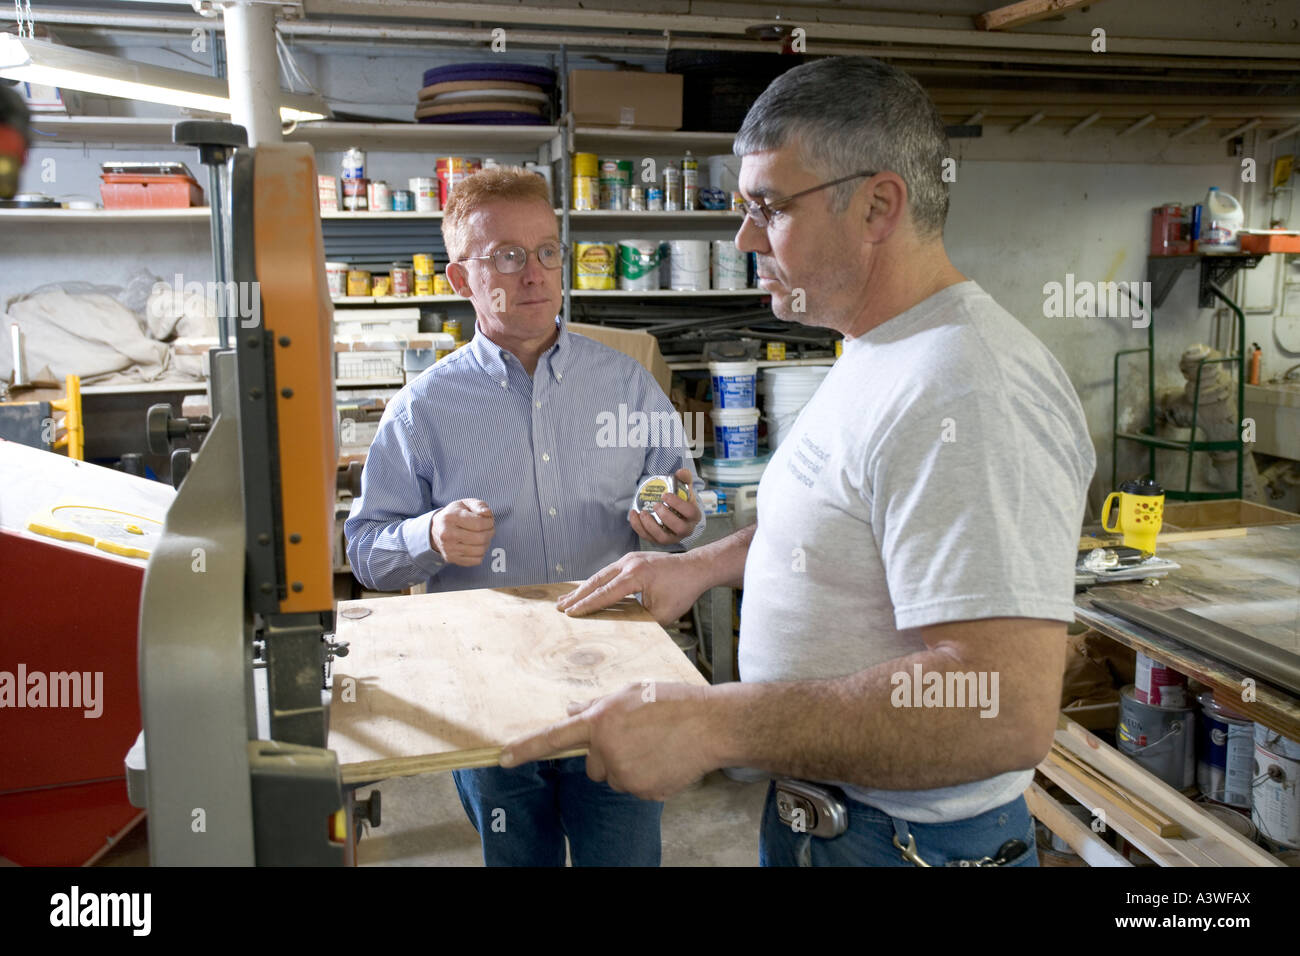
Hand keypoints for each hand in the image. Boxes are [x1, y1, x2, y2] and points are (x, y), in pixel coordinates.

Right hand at [429, 498, 493, 565]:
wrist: (435, 529)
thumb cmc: (454, 514)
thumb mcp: (465, 503)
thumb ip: (479, 505)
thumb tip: (487, 513)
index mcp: (451, 518)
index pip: (479, 524)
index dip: (489, 522)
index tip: (489, 520)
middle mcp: (447, 535)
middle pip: (480, 538)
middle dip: (490, 532)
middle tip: (489, 529)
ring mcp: (449, 549)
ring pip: (480, 550)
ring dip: (487, 543)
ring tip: (483, 536)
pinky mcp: (452, 558)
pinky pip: (476, 560)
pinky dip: (481, 553)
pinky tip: (477, 545)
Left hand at [499, 683, 717, 800]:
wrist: (710, 725)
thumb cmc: (672, 702)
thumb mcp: (630, 692)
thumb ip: (598, 705)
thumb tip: (572, 711)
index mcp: (601, 721)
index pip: (554, 737)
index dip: (526, 748)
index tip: (502, 758)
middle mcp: (607, 749)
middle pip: (593, 764)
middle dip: (607, 755)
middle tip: (636, 738)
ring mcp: (625, 773)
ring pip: (615, 777)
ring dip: (628, 766)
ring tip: (656, 745)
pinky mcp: (643, 790)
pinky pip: (635, 788)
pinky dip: (647, 777)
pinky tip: (665, 758)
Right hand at [556, 550, 699, 624]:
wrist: (696, 568)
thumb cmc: (682, 590)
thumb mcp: (662, 613)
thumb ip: (640, 619)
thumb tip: (620, 626)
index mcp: (636, 576)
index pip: (605, 594)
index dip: (586, 605)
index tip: (570, 614)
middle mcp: (629, 563)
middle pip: (596, 581)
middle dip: (577, 595)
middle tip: (559, 606)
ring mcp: (630, 558)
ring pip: (601, 574)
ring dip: (584, 587)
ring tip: (567, 599)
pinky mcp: (632, 559)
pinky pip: (609, 571)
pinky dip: (596, 581)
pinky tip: (588, 588)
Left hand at [628, 468, 702, 545]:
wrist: (676, 514)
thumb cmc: (681, 501)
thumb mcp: (685, 488)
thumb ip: (684, 478)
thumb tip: (680, 473)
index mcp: (694, 516)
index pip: (690, 512)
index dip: (678, 504)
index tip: (665, 495)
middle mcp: (685, 530)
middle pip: (679, 528)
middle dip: (666, 517)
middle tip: (656, 505)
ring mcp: (672, 537)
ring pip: (663, 538)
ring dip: (651, 526)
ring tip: (642, 512)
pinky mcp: (659, 541)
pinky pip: (649, 538)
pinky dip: (639, 528)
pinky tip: (634, 515)